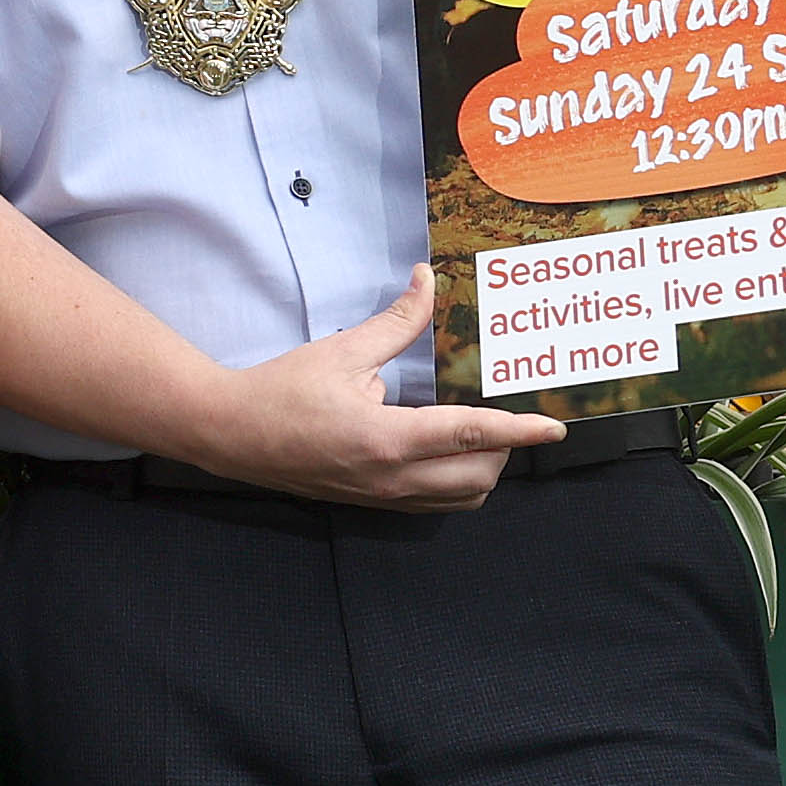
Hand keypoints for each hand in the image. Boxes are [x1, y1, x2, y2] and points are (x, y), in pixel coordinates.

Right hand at [178, 267, 566, 512]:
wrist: (233, 435)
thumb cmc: (283, 390)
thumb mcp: (342, 350)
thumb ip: (395, 322)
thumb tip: (426, 281)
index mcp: (386, 439)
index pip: (471, 436)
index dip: (518, 431)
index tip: (552, 428)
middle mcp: (391, 477)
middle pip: (478, 476)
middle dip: (504, 449)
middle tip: (505, 417)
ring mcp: (382, 497)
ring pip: (460, 499)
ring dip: (482, 470)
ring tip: (480, 436)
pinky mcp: (372, 503)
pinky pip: (434, 504)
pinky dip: (455, 483)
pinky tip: (445, 454)